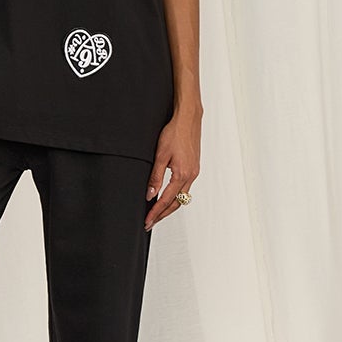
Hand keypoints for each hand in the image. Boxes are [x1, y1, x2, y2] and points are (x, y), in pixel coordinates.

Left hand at [145, 108, 201, 229]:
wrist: (188, 119)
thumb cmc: (175, 133)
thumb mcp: (160, 155)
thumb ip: (155, 177)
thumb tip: (150, 194)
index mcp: (182, 175)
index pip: (166, 200)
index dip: (155, 213)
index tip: (147, 221)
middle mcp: (191, 176)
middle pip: (176, 203)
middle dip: (162, 214)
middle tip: (150, 222)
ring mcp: (194, 172)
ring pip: (182, 197)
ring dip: (170, 206)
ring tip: (157, 213)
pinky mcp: (194, 167)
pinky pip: (185, 188)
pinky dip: (176, 196)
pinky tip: (168, 196)